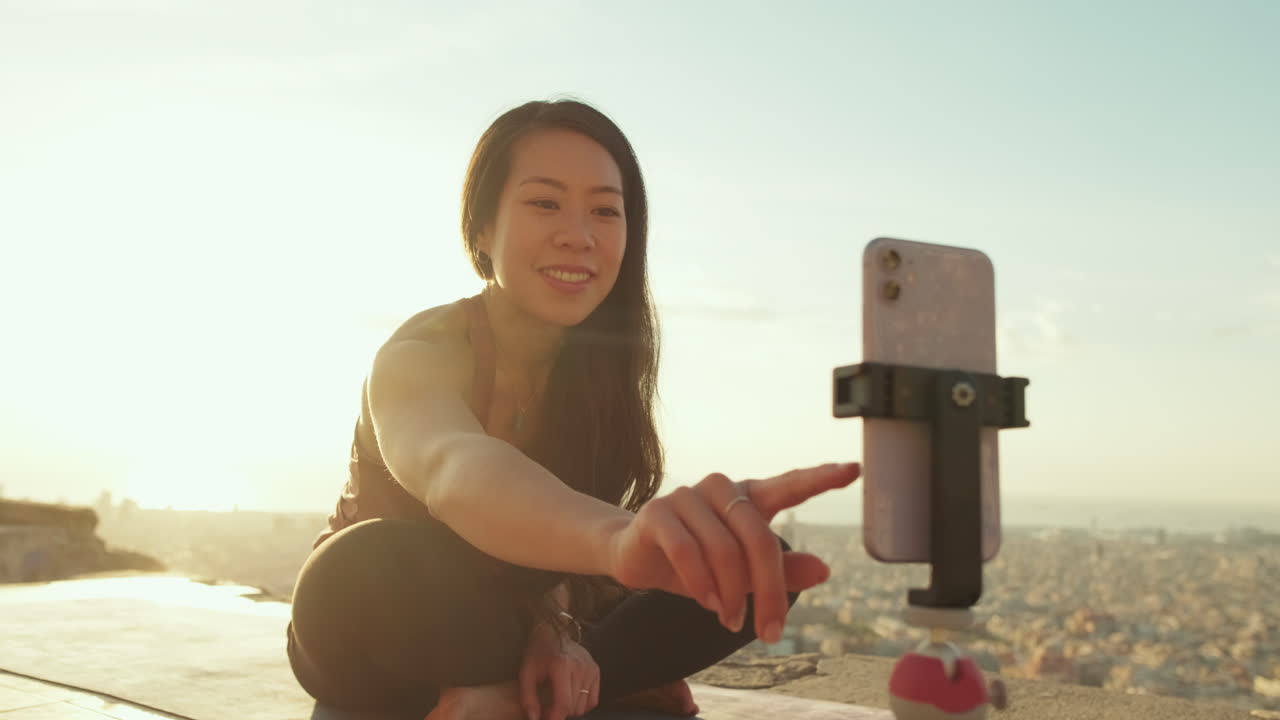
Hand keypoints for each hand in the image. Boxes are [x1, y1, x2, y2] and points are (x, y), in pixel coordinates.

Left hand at [519, 621, 598, 719]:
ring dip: (571, 708)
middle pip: (574, 707)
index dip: (555, 717)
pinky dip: (582, 703)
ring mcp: (590, 668)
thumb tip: (534, 718)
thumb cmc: (538, 652)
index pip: (564, 703)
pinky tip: (570, 694)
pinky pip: (593, 700)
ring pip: (584, 706)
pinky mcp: (596, 670)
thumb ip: (527, 697)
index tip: (547, 718)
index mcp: (561, 666)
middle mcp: (579, 666)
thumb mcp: (526, 673)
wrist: (553, 632)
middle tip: (549, 706)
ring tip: (559, 698)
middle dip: (560, 711)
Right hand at [605, 462, 859, 643]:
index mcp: (748, 497)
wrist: (634, 556)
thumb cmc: (697, 561)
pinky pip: (688, 553)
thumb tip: (824, 570)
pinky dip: (702, 585)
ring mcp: (687, 496)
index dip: (820, 478)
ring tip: (730, 619)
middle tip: (772, 631)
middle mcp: (721, 489)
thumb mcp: (742, 572)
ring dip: (732, 594)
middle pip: (759, 538)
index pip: (789, 484)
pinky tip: (708, 602)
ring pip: (725, 551)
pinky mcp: (658, 513)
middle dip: (769, 590)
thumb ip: (782, 570)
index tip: (853, 470)